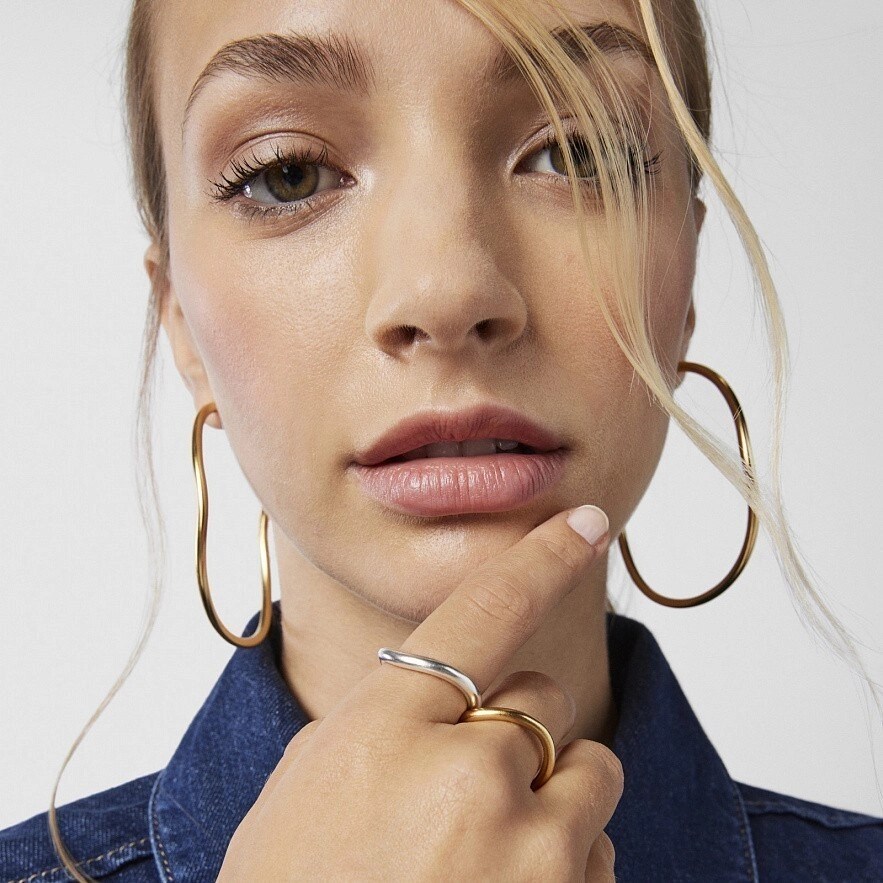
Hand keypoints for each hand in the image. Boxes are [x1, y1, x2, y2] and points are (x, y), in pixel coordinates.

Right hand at [218, 506, 620, 881]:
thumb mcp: (312, 787)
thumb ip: (391, 723)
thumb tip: (460, 697)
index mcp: (386, 729)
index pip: (482, 611)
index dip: (540, 557)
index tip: (587, 521)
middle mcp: (469, 775)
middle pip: (543, 700)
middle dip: (516, 734)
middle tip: (464, 794)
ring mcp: (533, 853)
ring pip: (590, 772)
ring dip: (552, 801)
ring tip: (485, 860)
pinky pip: (601, 851)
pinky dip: (565, 865)